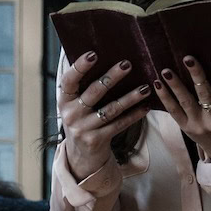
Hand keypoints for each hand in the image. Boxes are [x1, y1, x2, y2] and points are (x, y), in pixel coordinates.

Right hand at [59, 51, 151, 178]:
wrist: (81, 156)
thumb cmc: (82, 120)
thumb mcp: (76, 104)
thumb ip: (84, 86)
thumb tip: (101, 54)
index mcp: (64, 100)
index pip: (69, 80)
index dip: (80, 67)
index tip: (94, 54)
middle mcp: (71, 114)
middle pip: (94, 92)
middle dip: (112, 77)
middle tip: (127, 64)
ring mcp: (83, 129)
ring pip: (111, 109)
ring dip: (130, 97)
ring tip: (145, 87)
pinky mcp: (96, 140)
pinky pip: (119, 125)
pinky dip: (134, 115)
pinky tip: (146, 106)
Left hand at [154, 53, 210, 160]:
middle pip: (204, 94)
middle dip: (196, 75)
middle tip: (188, 58)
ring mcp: (198, 124)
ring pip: (186, 102)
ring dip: (175, 85)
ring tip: (166, 70)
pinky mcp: (185, 127)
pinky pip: (173, 111)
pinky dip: (165, 97)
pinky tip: (158, 83)